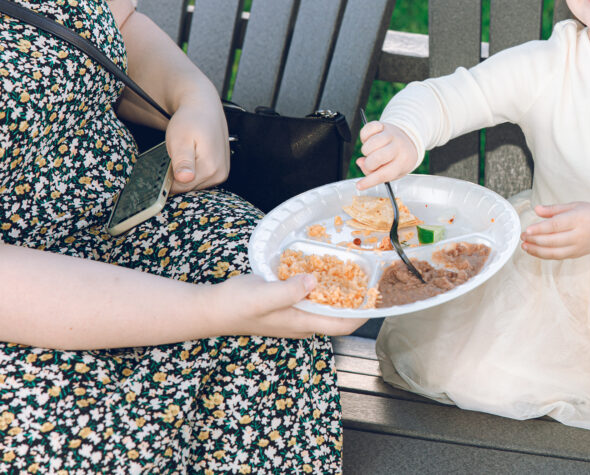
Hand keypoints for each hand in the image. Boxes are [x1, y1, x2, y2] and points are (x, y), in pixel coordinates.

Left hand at [164, 89, 229, 193]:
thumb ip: (183, 161)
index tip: (163, 163)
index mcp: (210, 168)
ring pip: (194, 184)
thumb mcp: (181, 139)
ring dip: (183, 173)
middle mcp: (220, 174)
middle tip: (173, 155)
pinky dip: (192, 171)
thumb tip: (185, 178)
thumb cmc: (191, 120)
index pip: (181, 187)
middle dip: (176, 175)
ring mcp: (221, 173)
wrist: (204, 108)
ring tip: (182, 154)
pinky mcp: (220, 171)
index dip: (167, 178)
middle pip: (188, 187)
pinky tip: (189, 157)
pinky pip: (201, 178)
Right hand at [207, 273, 367, 337]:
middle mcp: (302, 321)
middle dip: (355, 299)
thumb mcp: (262, 295)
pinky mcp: (286, 304)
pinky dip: (321, 284)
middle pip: (337, 315)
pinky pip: (311, 296)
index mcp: (301, 323)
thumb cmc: (235, 305)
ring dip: (340, 290)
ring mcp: (294, 314)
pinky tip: (321, 267)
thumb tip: (313, 282)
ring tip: (352, 268)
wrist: (210, 309)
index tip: (377, 297)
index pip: (342, 325)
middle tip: (368, 276)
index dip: (363, 314)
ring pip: (325, 305)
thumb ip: (288, 290)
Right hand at [354, 120, 417, 189]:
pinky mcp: (383, 125)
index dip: (369, 181)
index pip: (384, 174)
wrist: (409, 140)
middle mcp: (398, 147)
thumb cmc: (399, 159)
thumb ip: (377, 173)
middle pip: (376, 158)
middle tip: (371, 164)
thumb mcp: (394, 171)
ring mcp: (391, 134)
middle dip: (369, 164)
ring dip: (366, 151)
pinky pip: (368, 129)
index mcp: (403, 162)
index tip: (359, 186)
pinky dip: (365, 136)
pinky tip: (370, 140)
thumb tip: (360, 162)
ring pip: (370, 144)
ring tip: (372, 152)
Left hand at [520, 202, 589, 259]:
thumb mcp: (573, 206)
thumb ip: (554, 209)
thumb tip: (536, 210)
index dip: (540, 229)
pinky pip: (558, 257)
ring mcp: (577, 247)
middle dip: (535, 240)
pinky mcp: (576, 254)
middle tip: (523, 236)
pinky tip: (534, 250)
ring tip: (525, 246)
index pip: (556, 225)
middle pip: (553, 240)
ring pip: (554, 252)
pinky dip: (544, 255)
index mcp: (577, 219)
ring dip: (537, 250)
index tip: (527, 229)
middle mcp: (578, 235)